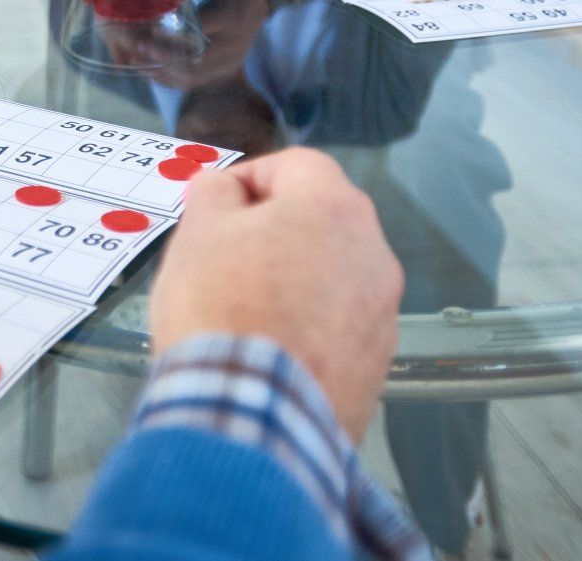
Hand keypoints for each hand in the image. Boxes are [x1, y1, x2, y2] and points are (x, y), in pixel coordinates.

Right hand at [149, 148, 402, 441]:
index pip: (296, 164)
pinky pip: (338, 325)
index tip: (212, 203)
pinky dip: (308, 325)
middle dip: (273, 228)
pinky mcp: (378, 364)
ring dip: (294, 277)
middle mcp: (374, 253)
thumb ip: (214, 194)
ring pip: (333, 273)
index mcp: (335, 207)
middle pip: (321, 219)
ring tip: (243, 307)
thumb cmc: (222, 309)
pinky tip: (268, 346)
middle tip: (223, 253)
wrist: (252, 417)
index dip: (248, 176)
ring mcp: (383, 312)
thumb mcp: (198, 234)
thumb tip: (224, 187)